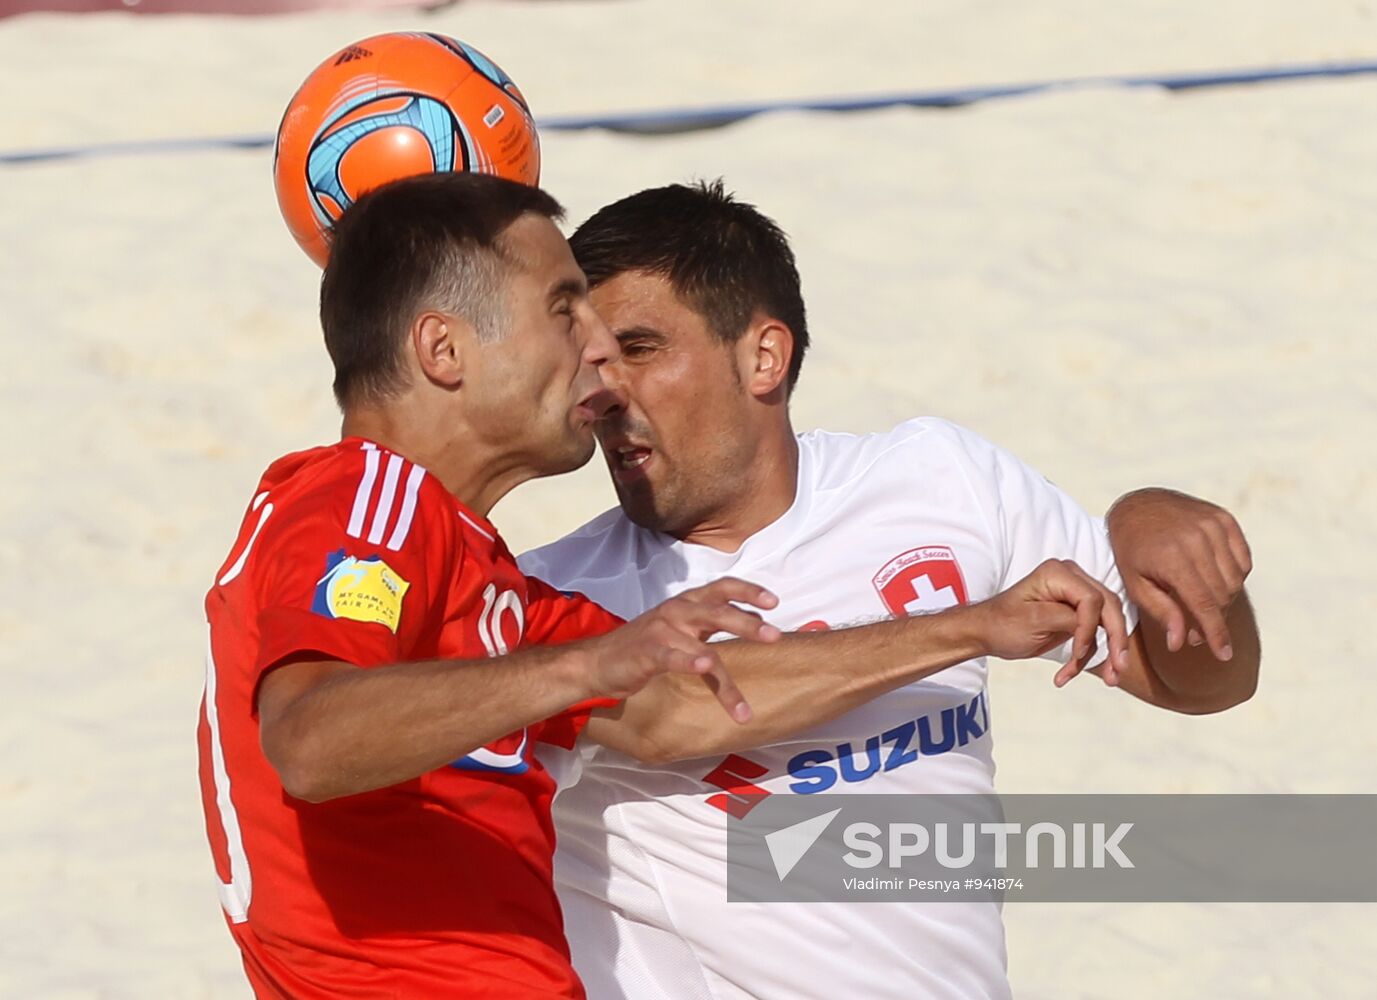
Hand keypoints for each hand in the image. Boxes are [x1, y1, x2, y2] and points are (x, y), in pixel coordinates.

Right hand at [584, 578, 780, 722]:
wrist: (598, 661)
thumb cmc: (647, 645)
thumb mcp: (683, 627)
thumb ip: (714, 623)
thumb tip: (758, 621)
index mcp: (688, 603)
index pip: (722, 588)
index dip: (749, 591)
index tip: (774, 602)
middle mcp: (677, 611)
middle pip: (717, 611)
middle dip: (747, 623)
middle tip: (774, 636)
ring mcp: (661, 631)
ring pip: (701, 648)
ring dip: (724, 677)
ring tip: (741, 700)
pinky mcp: (646, 652)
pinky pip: (672, 657)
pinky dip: (689, 662)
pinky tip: (704, 668)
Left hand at [976, 559, 1129, 687]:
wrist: (986, 632)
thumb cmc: (1002, 624)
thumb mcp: (1034, 621)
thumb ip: (1069, 619)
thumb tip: (1094, 626)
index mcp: (1058, 573)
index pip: (1092, 599)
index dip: (1090, 628)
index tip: (1078, 653)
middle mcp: (1071, 578)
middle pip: (1108, 608)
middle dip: (1115, 640)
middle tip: (1118, 670)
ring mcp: (1075, 595)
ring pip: (1106, 622)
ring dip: (1107, 652)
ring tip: (1110, 679)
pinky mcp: (1075, 613)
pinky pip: (1092, 633)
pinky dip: (1085, 655)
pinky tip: (1066, 675)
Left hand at [1106, 488, 1251, 661]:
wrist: (1137, 506)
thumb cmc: (1132, 551)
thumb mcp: (1135, 584)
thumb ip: (1161, 613)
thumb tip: (1181, 643)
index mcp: (1172, 558)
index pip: (1204, 604)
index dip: (1216, 633)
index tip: (1224, 654)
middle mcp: (1196, 539)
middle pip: (1222, 595)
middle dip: (1213, 618)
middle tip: (1196, 630)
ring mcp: (1213, 526)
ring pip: (1235, 579)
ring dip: (1223, 599)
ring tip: (1200, 603)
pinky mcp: (1224, 519)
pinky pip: (1242, 560)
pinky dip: (1234, 576)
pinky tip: (1213, 580)